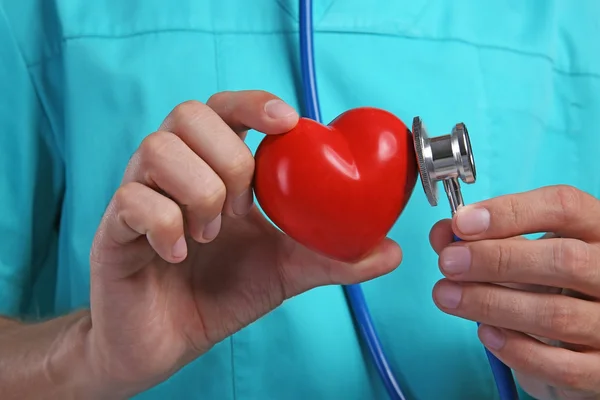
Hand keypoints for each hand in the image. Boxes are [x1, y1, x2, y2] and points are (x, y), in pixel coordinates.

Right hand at [86, 90, 401, 397]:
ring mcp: (138, 195)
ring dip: (199, 190)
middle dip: (229, 157)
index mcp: (212, 168)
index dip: (254, 103)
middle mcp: (173, 171)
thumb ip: (333, 257)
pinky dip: (166, 224)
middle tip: (244, 207)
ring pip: (157, 148)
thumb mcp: (285, 270)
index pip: (225, 108)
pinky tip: (181, 254)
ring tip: (212, 234)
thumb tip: (392, 250)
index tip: (287, 122)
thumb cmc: (220, 295)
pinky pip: (132, 200)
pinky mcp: (113, 228)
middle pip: (189, 115)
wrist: (165, 342)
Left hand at [429, 185, 599, 399]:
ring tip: (447, 296)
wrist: (583, 337)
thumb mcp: (523, 250)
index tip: (462, 222)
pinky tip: (485, 333)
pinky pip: (561, 366)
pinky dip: (516, 350)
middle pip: (564, 259)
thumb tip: (442, 233)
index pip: (564, 207)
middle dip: (495, 260)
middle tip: (448, 262)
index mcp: (597, 230)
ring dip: (490, 304)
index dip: (510, 212)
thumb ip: (481, 239)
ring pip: (556, 314)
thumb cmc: (548, 282)